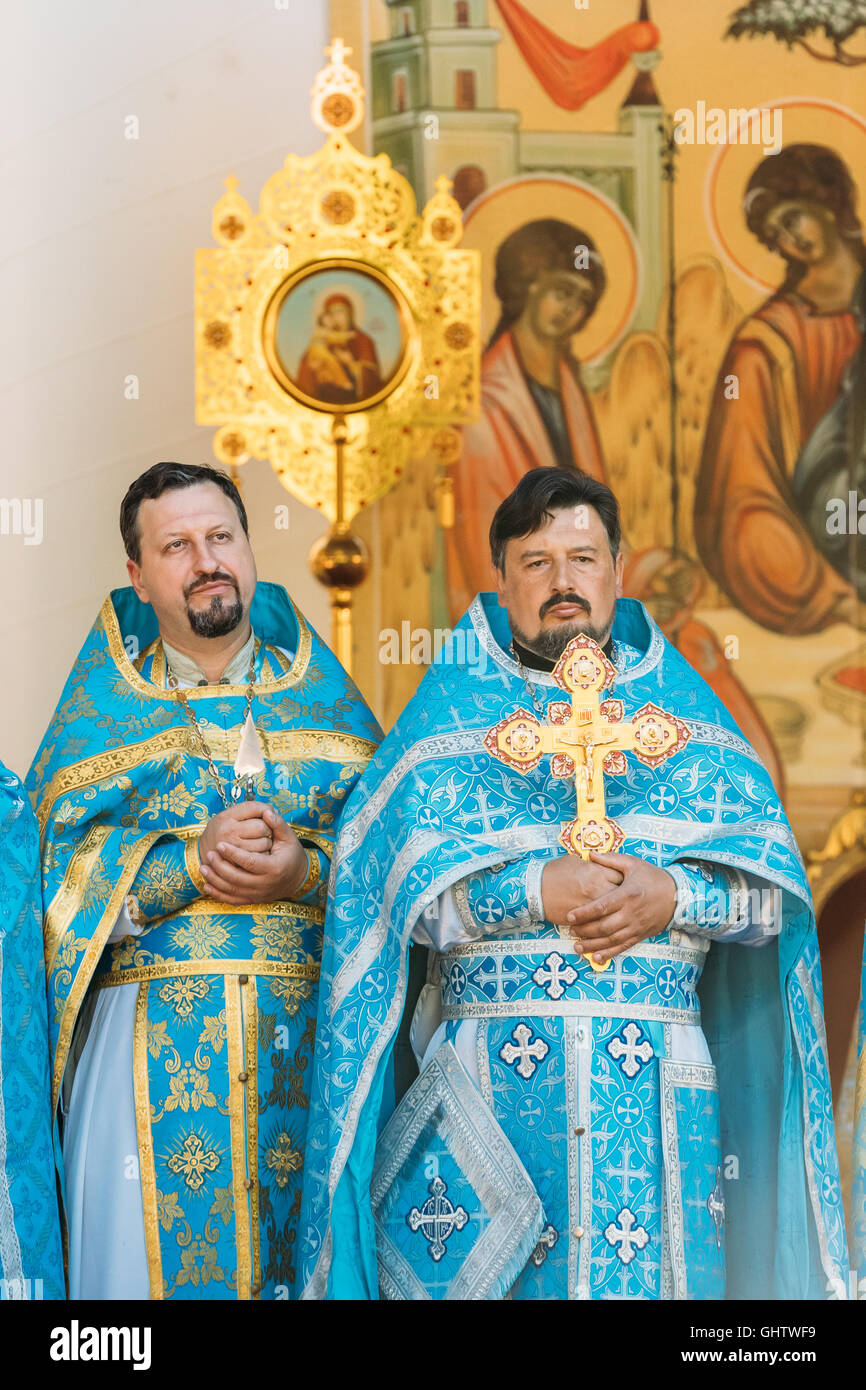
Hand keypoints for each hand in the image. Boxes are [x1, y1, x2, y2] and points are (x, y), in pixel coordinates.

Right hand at [198, 802, 272, 862]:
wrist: (202, 856)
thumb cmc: (218, 834)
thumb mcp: (225, 818)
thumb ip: (245, 812)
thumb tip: (270, 810)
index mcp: (226, 817)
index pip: (254, 807)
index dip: (265, 809)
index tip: (268, 812)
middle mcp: (229, 831)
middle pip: (262, 826)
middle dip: (267, 828)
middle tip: (263, 831)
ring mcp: (234, 849)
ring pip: (265, 843)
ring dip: (267, 843)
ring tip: (259, 843)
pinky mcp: (239, 863)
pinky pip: (261, 857)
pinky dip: (263, 855)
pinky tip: (257, 853)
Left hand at [199, 806, 307, 905]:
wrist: (297, 878)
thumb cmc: (291, 854)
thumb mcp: (289, 838)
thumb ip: (278, 824)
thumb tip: (267, 812)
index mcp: (274, 867)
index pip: (250, 862)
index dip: (234, 854)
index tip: (220, 844)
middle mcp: (265, 884)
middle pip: (238, 879)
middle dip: (221, 867)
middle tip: (209, 854)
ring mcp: (258, 894)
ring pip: (232, 891)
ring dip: (216, 880)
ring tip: (203, 867)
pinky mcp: (252, 900)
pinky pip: (232, 900)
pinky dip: (218, 894)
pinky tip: (207, 885)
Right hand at [541, 854, 622, 925]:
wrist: (535, 889)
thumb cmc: (554, 872)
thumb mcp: (575, 861)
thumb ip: (594, 864)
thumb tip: (605, 866)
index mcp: (596, 872)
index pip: (621, 876)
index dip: (626, 879)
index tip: (628, 882)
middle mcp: (597, 889)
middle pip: (622, 896)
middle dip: (626, 898)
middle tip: (628, 900)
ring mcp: (591, 906)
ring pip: (614, 914)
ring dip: (618, 914)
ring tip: (620, 913)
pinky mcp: (583, 919)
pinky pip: (600, 924)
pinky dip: (606, 925)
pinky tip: (608, 924)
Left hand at [565, 850, 676, 965]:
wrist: (678, 894)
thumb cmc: (653, 877)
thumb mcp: (633, 863)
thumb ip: (610, 860)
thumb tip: (590, 854)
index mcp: (627, 894)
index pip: (602, 907)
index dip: (584, 913)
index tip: (569, 916)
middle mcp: (631, 913)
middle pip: (604, 926)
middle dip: (585, 930)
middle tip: (570, 930)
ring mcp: (636, 926)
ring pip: (612, 940)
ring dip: (593, 945)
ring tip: (577, 947)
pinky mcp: (640, 935)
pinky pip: (623, 947)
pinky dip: (609, 954)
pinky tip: (596, 958)